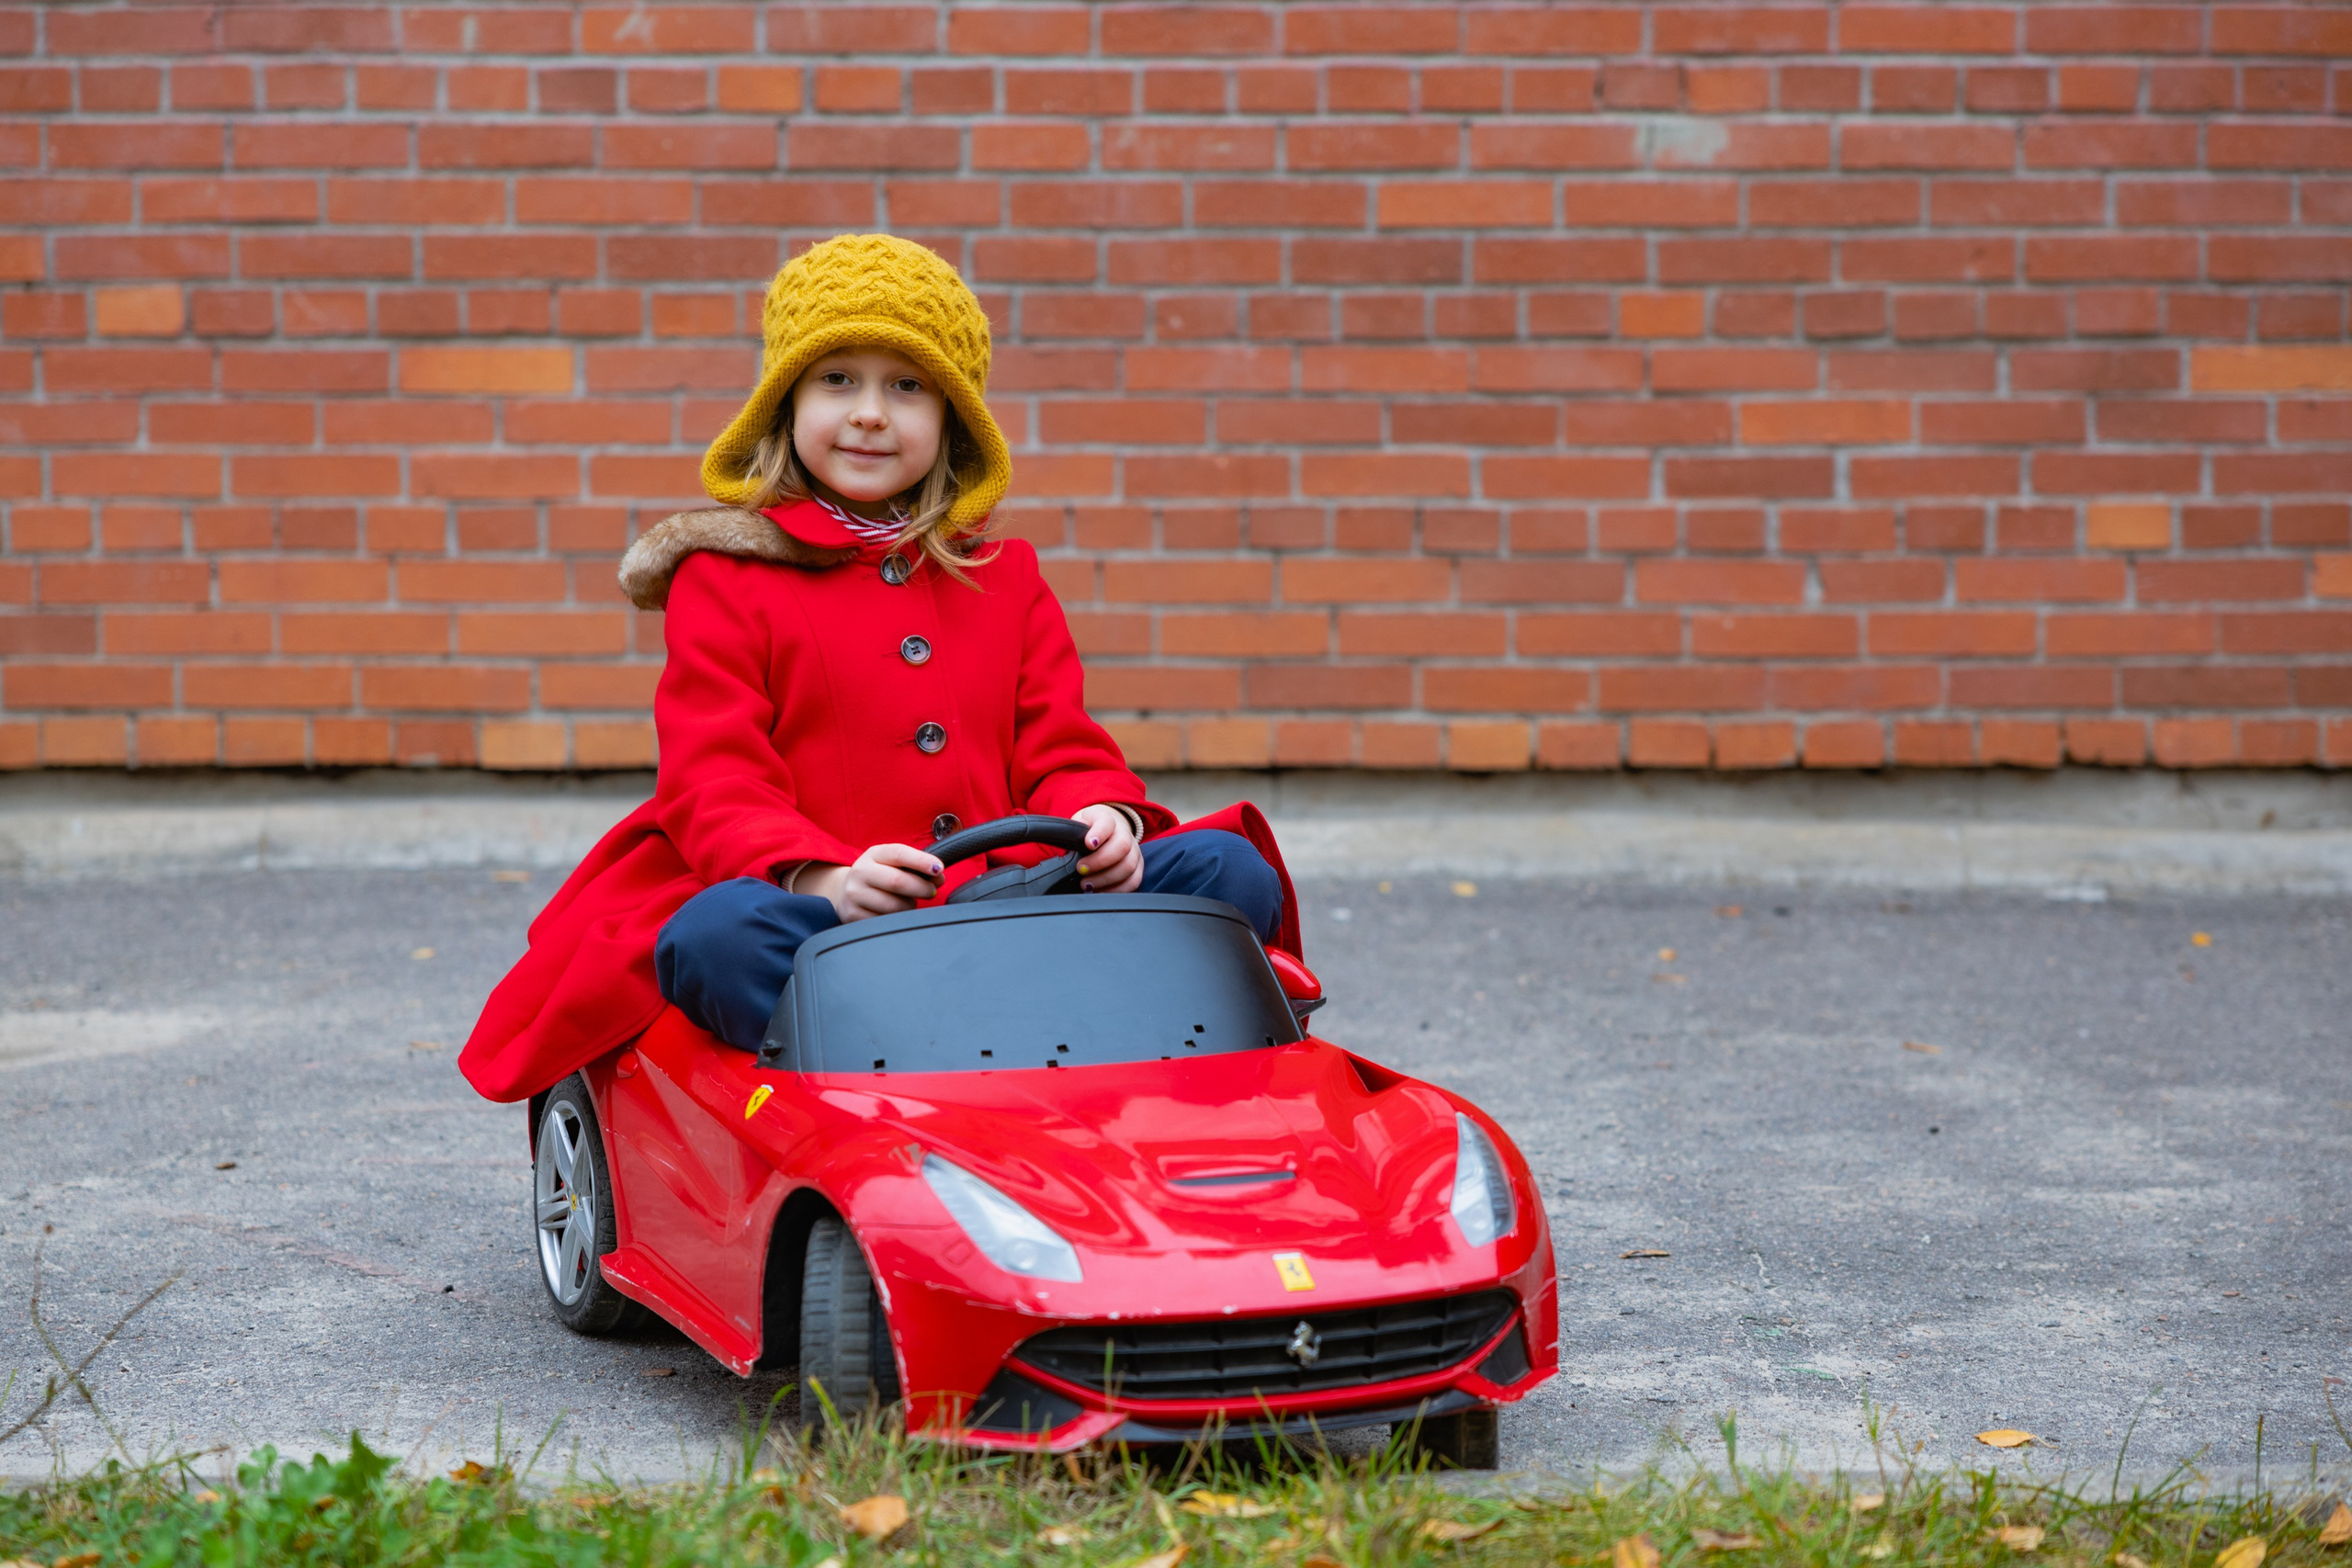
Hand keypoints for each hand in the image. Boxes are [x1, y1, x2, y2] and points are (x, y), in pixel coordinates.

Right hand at [797, 843, 942, 923]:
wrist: (845, 891)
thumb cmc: (880, 876)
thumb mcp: (892, 863)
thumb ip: (915, 867)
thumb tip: (939, 877)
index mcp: (874, 854)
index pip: (899, 854)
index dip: (921, 861)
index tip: (938, 869)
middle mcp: (861, 872)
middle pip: (897, 882)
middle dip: (921, 888)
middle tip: (931, 891)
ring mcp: (855, 894)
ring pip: (894, 906)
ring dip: (910, 906)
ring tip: (909, 901)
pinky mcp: (853, 915)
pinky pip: (885, 921)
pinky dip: (898, 919)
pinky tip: (896, 912)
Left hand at [1072, 805, 1141, 894]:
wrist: (1111, 829)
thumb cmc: (1091, 829)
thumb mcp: (1079, 823)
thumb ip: (1074, 831)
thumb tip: (1065, 842)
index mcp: (1108, 819)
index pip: (1107, 822)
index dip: (1099, 833)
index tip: (1089, 843)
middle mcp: (1125, 834)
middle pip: (1122, 846)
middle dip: (1100, 861)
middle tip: (1081, 869)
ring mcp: (1134, 851)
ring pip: (1128, 866)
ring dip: (1106, 879)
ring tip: (1087, 884)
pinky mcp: (1138, 867)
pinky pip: (1133, 881)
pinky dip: (1116, 889)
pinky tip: (1100, 891)